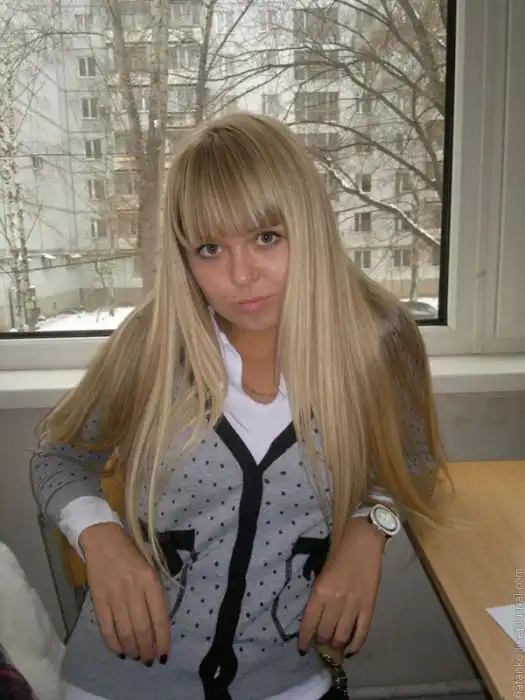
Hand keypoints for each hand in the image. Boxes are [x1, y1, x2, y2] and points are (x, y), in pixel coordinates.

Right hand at [80, 522, 170, 663]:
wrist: (103, 541)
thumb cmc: (132, 554)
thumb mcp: (150, 568)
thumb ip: (155, 593)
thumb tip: (158, 624)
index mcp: (150, 580)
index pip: (159, 617)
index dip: (162, 639)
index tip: (164, 654)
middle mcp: (134, 590)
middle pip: (142, 628)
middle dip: (147, 649)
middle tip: (149, 659)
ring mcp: (114, 596)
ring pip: (125, 631)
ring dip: (133, 649)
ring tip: (137, 656)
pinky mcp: (98, 600)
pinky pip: (107, 628)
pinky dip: (114, 644)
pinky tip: (120, 651)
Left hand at [298, 517, 384, 657]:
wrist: (363, 542)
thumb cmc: (339, 554)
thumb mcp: (321, 573)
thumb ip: (318, 596)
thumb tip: (315, 619)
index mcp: (320, 590)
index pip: (309, 623)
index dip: (305, 639)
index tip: (303, 648)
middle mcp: (335, 601)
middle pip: (325, 633)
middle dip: (321, 641)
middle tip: (321, 643)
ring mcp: (354, 605)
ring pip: (342, 637)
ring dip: (336, 645)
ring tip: (334, 645)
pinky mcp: (369, 607)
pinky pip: (361, 633)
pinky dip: (354, 646)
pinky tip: (349, 650)